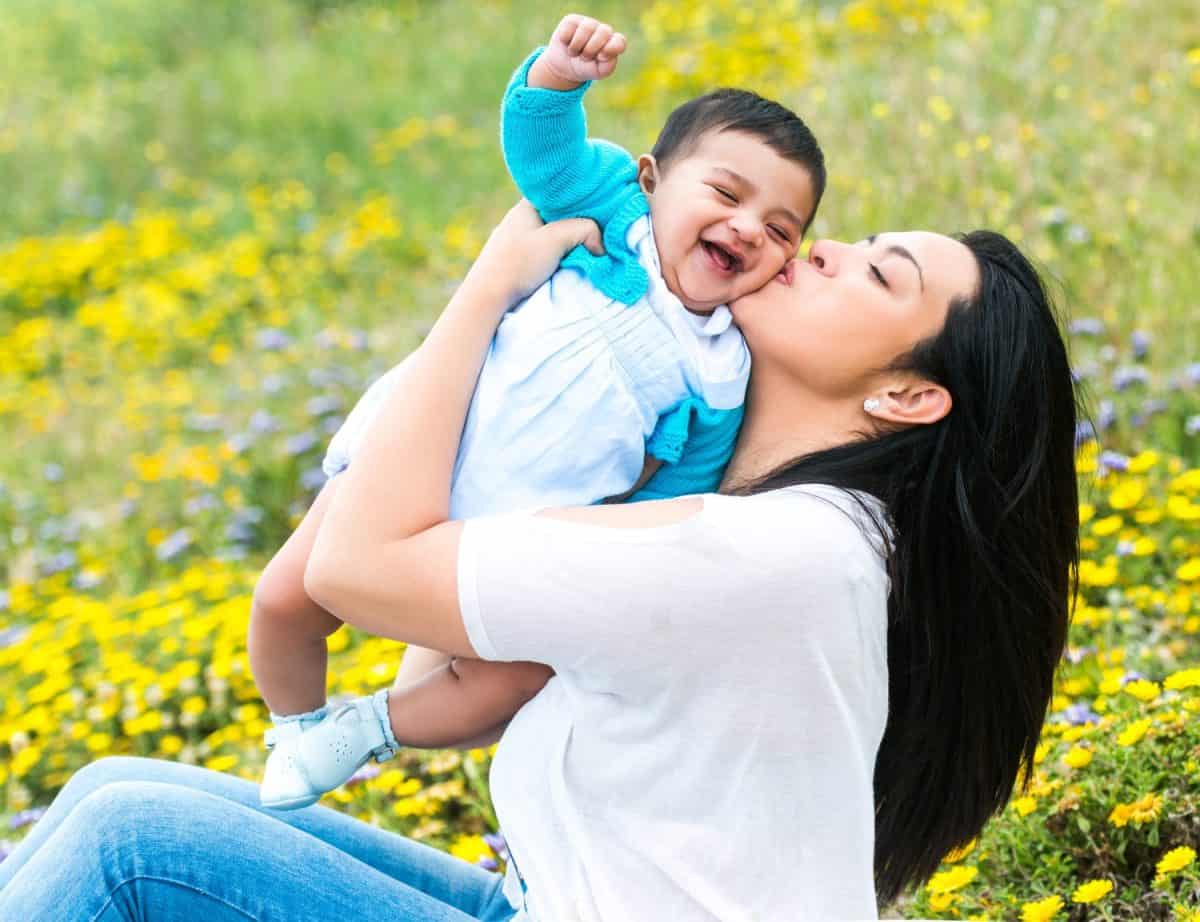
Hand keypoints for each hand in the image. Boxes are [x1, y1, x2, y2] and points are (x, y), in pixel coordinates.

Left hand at [464, 200, 603, 306]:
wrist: (486, 296)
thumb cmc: (517, 263)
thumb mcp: (556, 239)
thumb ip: (585, 230)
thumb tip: (602, 243)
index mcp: (527, 205)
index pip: (561, 194)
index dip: (583, 201)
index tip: (602, 213)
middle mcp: (520, 218)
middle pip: (559, 216)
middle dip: (579, 225)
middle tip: (599, 235)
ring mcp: (516, 239)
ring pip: (552, 235)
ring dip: (569, 243)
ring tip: (587, 251)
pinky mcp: (515, 259)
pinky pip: (543, 251)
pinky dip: (557, 255)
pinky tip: (567, 263)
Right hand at [538, 14, 627, 85]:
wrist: (566, 66)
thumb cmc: (586, 68)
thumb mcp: (599, 71)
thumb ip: (607, 65)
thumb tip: (605, 50)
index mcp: (613, 43)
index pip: (620, 42)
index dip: (612, 48)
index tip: (600, 57)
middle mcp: (603, 31)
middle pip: (604, 32)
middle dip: (591, 50)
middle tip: (584, 58)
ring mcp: (589, 23)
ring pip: (586, 28)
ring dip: (577, 47)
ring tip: (575, 53)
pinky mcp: (572, 20)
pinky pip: (570, 28)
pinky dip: (566, 41)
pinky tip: (568, 43)